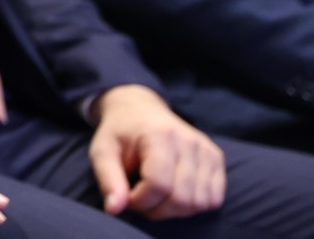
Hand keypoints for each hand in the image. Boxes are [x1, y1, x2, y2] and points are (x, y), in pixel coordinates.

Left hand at [87, 84, 223, 219]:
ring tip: (154, 196)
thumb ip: (108, 179)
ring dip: (173, 210)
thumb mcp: (102, 151)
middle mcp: (189, 142)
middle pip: (181, 198)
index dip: (140, 201)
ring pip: (198, 203)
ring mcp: (207, 150)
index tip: (126, 197)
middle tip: (139, 199)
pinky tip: (174, 193)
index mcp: (160, 135)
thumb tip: (114, 210)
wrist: (139, 110)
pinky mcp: (216, 158)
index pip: (158, 185)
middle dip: (156, 209)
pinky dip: (192, 205)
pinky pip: (213, 200)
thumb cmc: (119, 133)